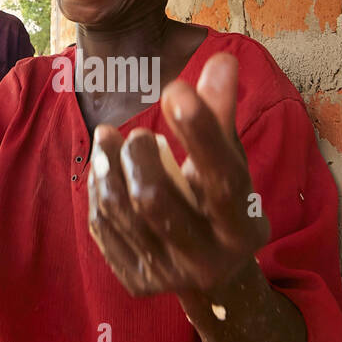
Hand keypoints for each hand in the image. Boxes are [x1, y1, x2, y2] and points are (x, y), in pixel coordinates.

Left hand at [87, 53, 268, 298]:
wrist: (215, 275)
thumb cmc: (222, 203)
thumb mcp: (232, 163)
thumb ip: (222, 115)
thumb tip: (222, 59)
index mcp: (242, 227)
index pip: (221, 178)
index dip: (200, 132)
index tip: (176, 88)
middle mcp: (206, 258)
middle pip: (154, 199)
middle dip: (138, 155)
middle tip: (139, 135)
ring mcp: (168, 275)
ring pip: (120, 210)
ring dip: (107, 165)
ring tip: (108, 137)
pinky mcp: (136, 282)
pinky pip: (103, 226)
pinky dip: (99, 189)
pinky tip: (104, 169)